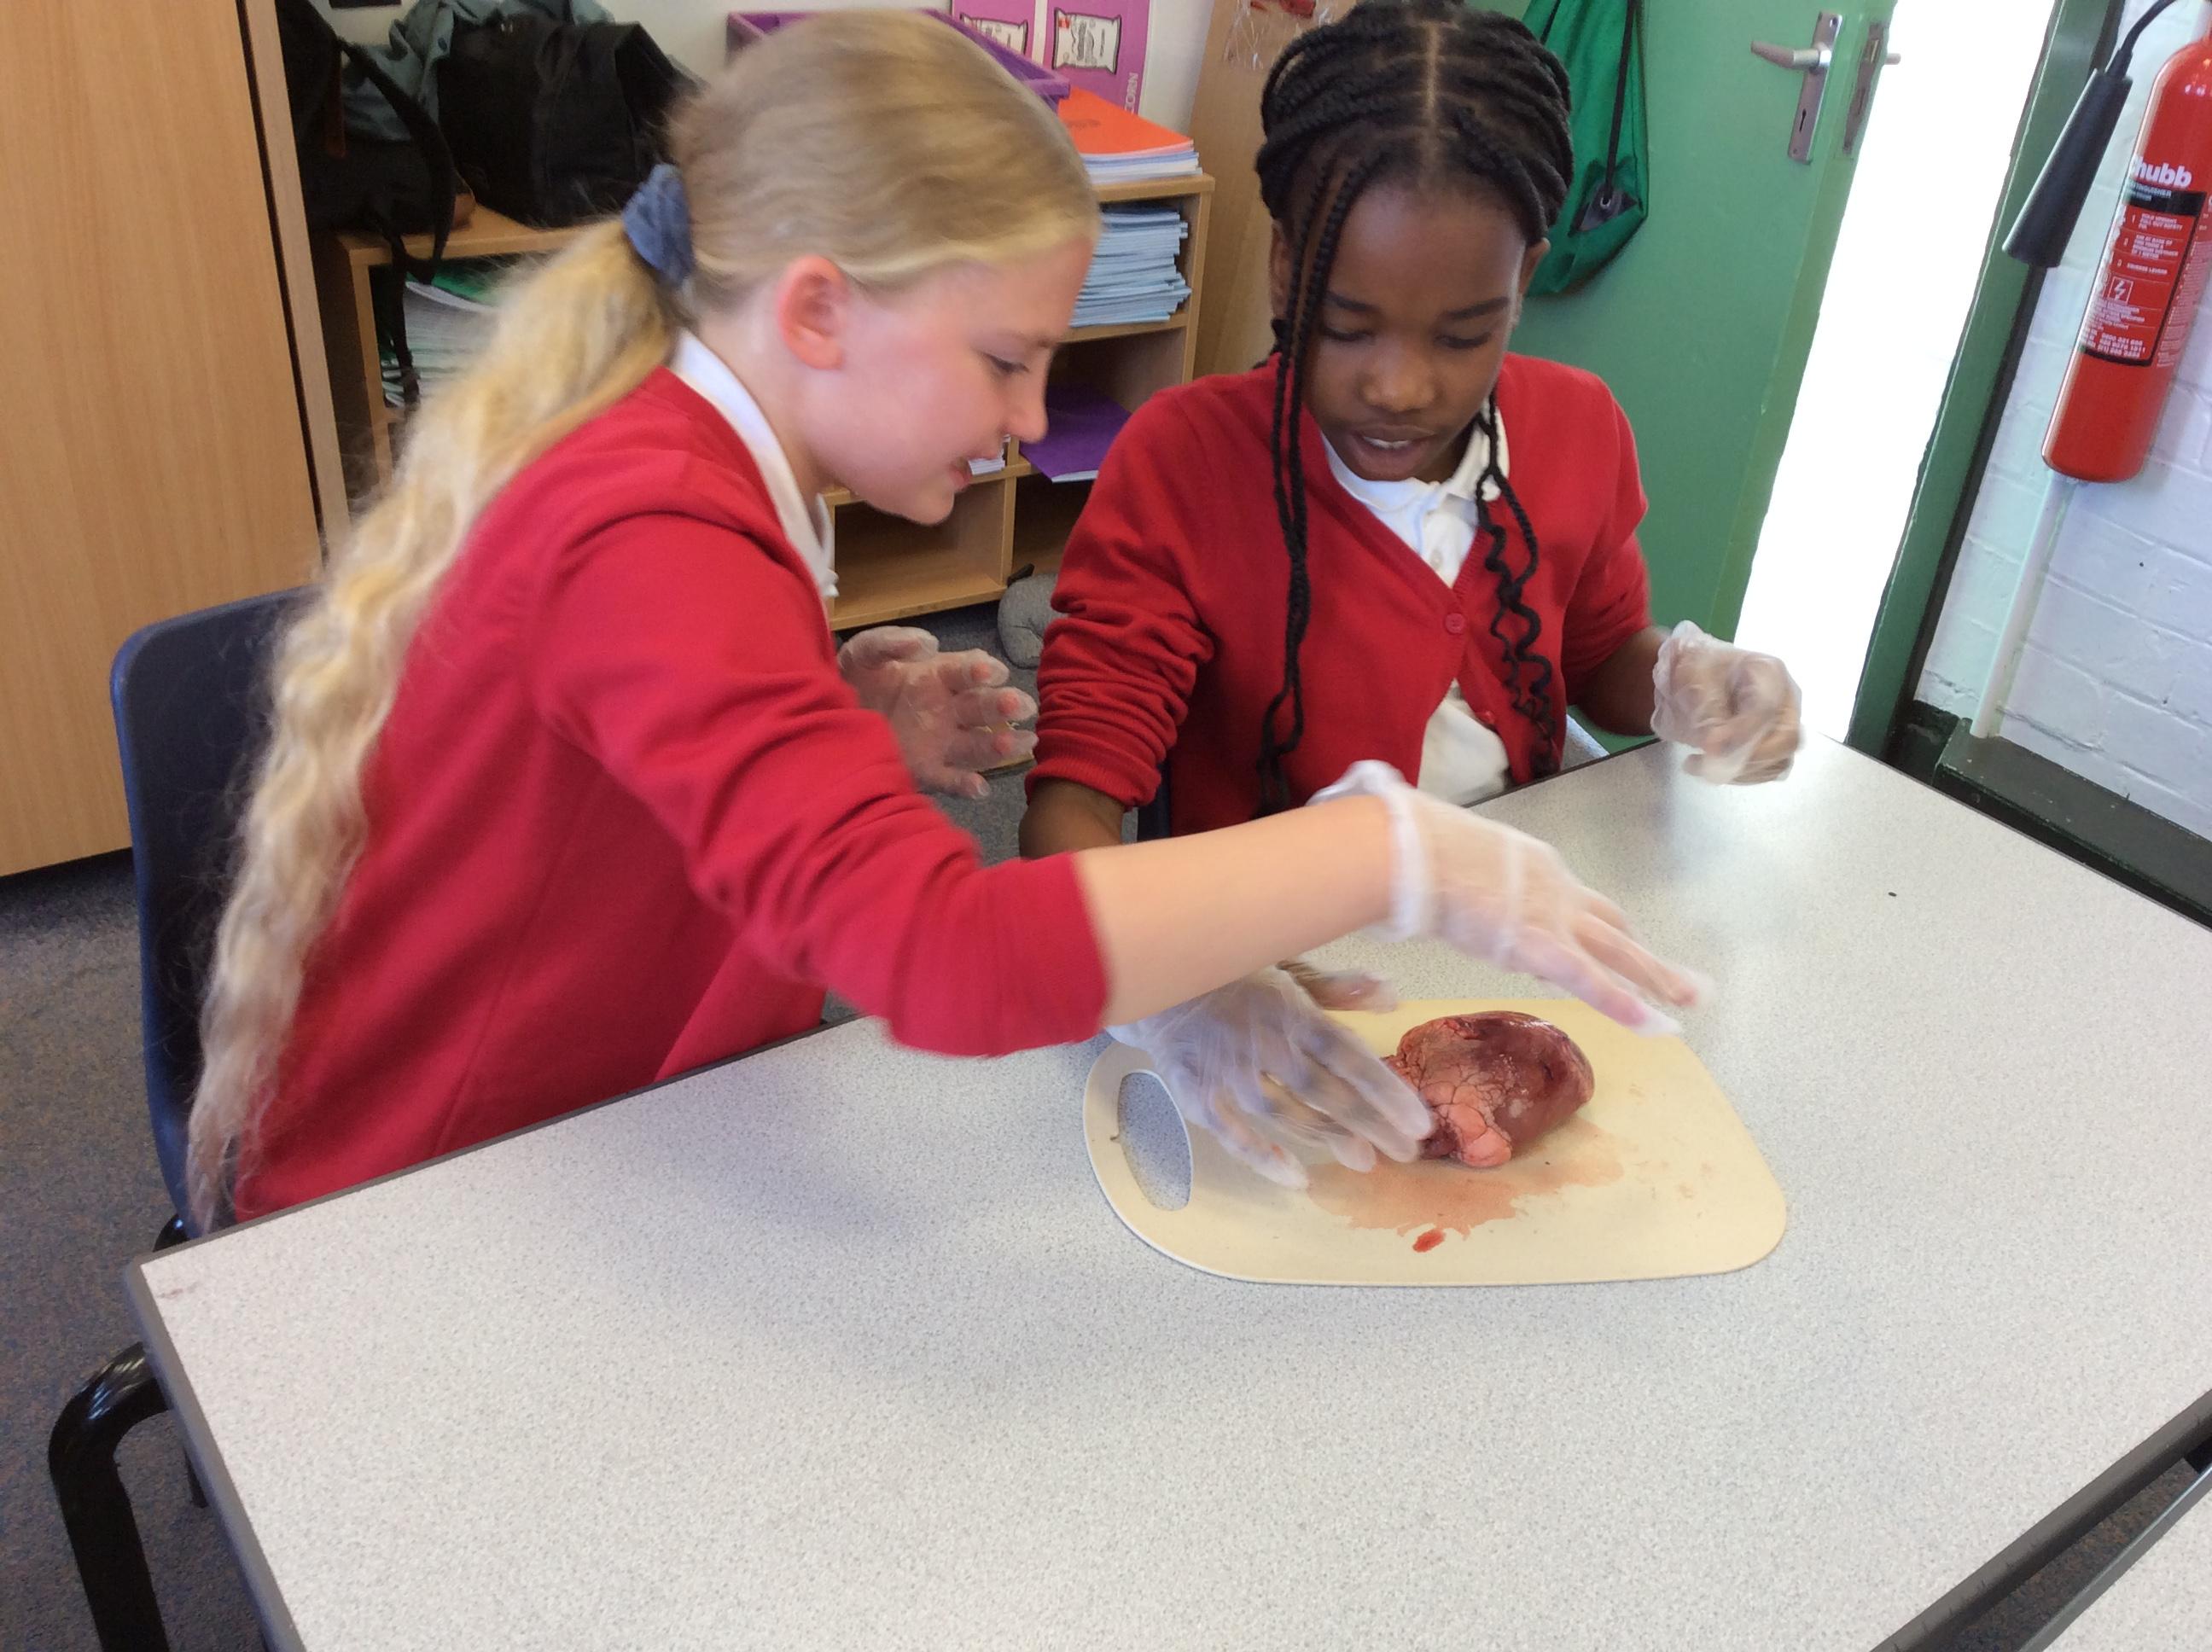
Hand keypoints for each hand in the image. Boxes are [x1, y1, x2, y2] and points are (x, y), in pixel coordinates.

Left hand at [837, 626, 1036, 800]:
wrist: (823, 720)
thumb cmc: (852, 681)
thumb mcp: (864, 652)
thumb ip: (889, 641)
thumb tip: (927, 644)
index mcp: (937, 676)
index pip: (968, 671)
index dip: (981, 670)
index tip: (990, 672)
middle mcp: (946, 709)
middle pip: (983, 707)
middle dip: (1003, 705)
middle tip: (1019, 705)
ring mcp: (939, 741)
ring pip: (979, 743)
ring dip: (1000, 744)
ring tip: (1021, 743)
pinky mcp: (925, 769)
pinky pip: (950, 778)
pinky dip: (967, 785)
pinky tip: (980, 788)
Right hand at [1110, 964, 1430, 1188]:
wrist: (1151, 981)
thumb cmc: (1227, 973)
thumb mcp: (1283, 964)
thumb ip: (1336, 987)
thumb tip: (1392, 996)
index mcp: (1289, 1008)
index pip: (1347, 1055)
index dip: (1385, 1091)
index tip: (1419, 1121)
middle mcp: (1262, 1042)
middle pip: (1325, 1091)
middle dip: (1370, 1124)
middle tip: (1407, 1153)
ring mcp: (1227, 1071)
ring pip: (1285, 1113)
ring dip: (1327, 1140)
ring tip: (1366, 1162)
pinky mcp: (1196, 1093)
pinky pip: (1232, 1133)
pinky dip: (1263, 1158)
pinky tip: (1296, 1178)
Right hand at [1314, 763, 1707, 1035]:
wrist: (1414, 851)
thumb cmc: (1413, 851)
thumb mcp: (1448, 860)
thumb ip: (1459, 881)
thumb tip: (1435, 896)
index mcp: (1534, 866)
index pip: (1577, 903)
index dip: (1599, 930)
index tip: (1614, 949)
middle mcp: (1558, 889)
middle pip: (1613, 927)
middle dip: (1647, 956)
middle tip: (1684, 982)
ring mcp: (1556, 917)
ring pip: (1620, 953)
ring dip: (1658, 979)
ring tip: (1691, 1002)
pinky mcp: (1545, 946)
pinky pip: (1594, 982)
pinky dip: (1626, 1005)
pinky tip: (1657, 1026)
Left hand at [1650, 621, 1800, 783]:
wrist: (1699, 678)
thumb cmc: (1699, 670)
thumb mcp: (1696, 677)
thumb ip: (1708, 709)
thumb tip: (1715, 746)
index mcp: (1770, 672)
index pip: (1767, 708)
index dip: (1740, 733)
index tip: (1709, 747)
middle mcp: (1786, 700)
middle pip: (1786, 739)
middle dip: (1746, 758)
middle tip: (1706, 762)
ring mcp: (1784, 724)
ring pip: (1779, 761)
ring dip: (1739, 772)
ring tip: (1697, 764)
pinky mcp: (1775, 745)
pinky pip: (1768, 771)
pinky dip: (1739, 776)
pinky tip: (1709, 767)